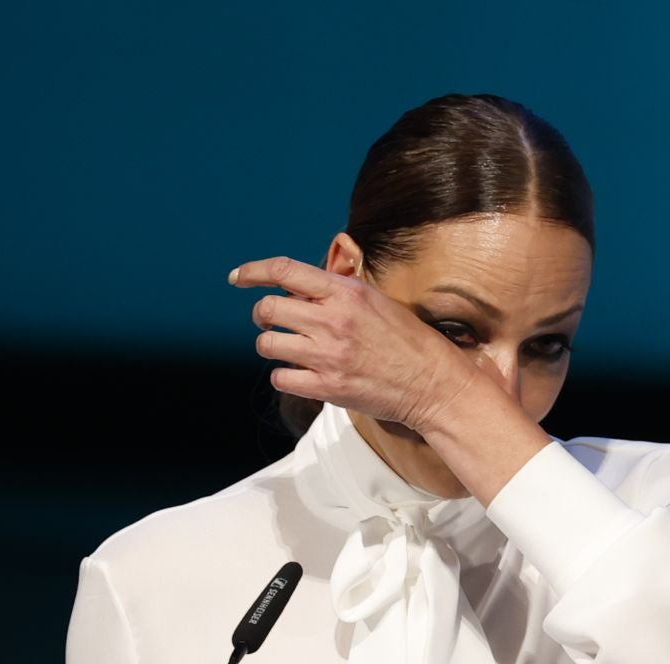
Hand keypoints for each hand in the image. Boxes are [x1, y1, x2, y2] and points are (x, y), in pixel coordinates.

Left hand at [230, 256, 485, 434]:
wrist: (432, 382)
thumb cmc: (408, 341)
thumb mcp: (376, 300)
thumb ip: (338, 292)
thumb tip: (301, 289)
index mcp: (345, 292)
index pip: (285, 272)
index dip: (254, 271)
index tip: (238, 277)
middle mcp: (332, 320)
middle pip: (268, 309)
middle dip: (263, 315)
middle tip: (272, 321)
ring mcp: (327, 355)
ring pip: (268, 344)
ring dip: (272, 345)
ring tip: (290, 349)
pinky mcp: (327, 387)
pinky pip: (281, 378)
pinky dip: (284, 376)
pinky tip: (300, 374)